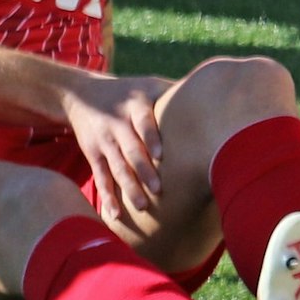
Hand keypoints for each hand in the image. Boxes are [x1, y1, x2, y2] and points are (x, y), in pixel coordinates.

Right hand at [63, 73, 169, 228]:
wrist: (81, 94)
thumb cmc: (128, 92)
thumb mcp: (149, 84)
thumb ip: (175, 91)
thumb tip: (219, 93)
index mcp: (134, 105)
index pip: (143, 121)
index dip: (150, 137)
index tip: (160, 154)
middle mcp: (117, 123)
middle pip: (130, 148)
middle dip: (143, 170)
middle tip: (158, 189)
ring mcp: (104, 140)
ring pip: (116, 166)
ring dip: (128, 187)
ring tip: (143, 207)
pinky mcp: (93, 154)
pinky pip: (101, 177)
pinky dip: (107, 197)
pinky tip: (115, 215)